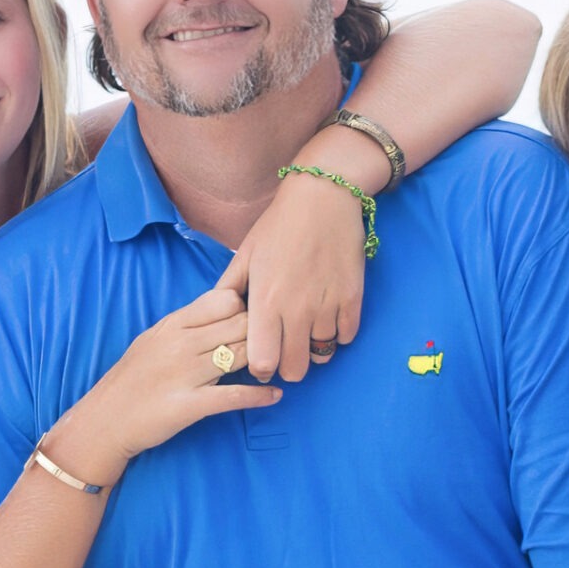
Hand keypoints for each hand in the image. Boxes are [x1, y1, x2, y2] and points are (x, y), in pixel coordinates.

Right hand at [50, 284, 282, 482]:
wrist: (104, 421)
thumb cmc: (131, 381)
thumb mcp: (153, 341)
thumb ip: (186, 325)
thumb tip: (221, 310)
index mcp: (173, 324)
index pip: (225, 300)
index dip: (246, 309)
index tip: (252, 324)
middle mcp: (180, 344)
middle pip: (240, 325)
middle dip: (260, 335)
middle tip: (269, 348)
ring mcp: (185, 374)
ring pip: (241, 355)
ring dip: (263, 361)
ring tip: (272, 368)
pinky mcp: (189, 406)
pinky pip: (233, 397)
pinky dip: (259, 396)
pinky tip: (274, 396)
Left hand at [217, 166, 366, 382]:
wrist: (322, 197)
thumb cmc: (278, 225)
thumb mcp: (245, 256)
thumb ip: (228, 290)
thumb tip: (216, 316)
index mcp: (265, 303)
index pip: (262, 363)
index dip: (260, 367)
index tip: (262, 357)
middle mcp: (296, 311)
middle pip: (294, 370)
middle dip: (287, 366)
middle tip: (285, 348)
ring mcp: (327, 307)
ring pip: (322, 357)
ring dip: (313, 348)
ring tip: (307, 329)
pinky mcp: (352, 299)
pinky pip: (346, 337)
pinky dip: (337, 333)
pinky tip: (327, 316)